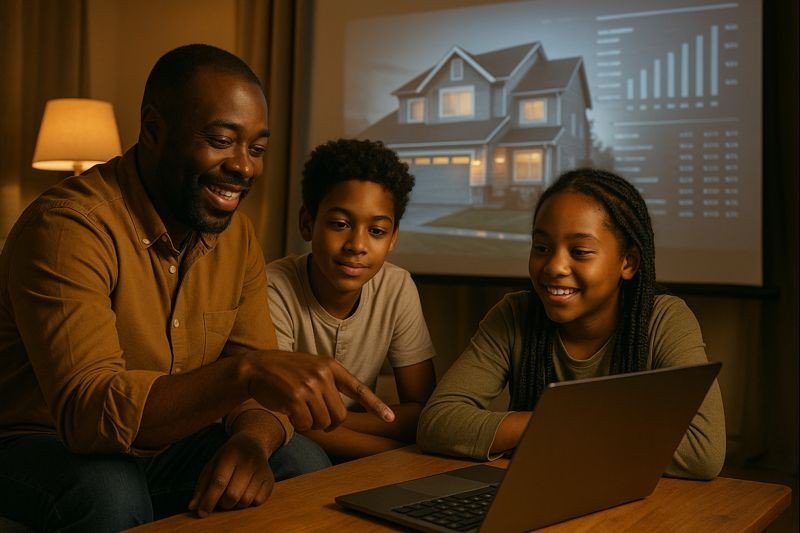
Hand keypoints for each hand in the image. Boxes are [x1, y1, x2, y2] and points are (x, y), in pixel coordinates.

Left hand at [188, 432, 273, 517]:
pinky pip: (258, 501)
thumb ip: (202, 485)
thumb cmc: (228, 456)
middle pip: (233, 494)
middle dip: (223, 504)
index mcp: (230, 454)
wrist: (253, 441)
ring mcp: (262, 469)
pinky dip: (249, 502)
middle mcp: (249, 461)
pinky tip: (246, 492)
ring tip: (233, 495)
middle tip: (221, 499)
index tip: (202, 512)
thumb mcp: (212, 464)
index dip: (209, 499)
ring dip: (236, 504)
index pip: (219, 481)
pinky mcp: (270, 478)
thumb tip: (194, 507)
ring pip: (246, 500)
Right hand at [244, 351, 394, 431]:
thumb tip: (340, 412)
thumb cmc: (284, 372)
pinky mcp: (295, 397)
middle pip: (340, 415)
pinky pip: (307, 424)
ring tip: (299, 412)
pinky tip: (291, 414)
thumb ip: (328, 383)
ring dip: (312, 424)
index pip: (358, 388)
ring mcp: (309, 385)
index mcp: (330, 366)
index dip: (376, 405)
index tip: (390, 418)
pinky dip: (300, 426)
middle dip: (329, 423)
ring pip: (324, 421)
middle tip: (314, 419)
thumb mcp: (311, 368)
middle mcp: (323, 374)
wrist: (255, 368)